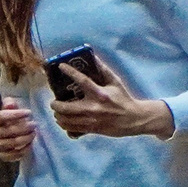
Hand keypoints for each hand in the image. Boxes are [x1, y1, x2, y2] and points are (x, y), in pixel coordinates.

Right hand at [0, 100, 36, 164]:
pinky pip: (10, 156)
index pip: (0, 116)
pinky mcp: (2, 155)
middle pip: (6, 131)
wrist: (18, 133)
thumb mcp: (14, 108)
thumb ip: (11, 104)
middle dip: (23, 128)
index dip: (15, 114)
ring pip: (9, 143)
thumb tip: (10, 104)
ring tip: (33, 134)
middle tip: (34, 125)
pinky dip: (22, 151)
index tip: (29, 112)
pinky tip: (30, 145)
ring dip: (24, 139)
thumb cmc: (16, 119)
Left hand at [49, 64, 173, 140]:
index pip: (82, 80)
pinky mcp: (92, 129)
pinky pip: (72, 129)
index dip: (70, 72)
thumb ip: (103, 70)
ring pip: (66, 120)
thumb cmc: (123, 99)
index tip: (60, 67)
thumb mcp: (115, 82)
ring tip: (57, 111)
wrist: (133, 119)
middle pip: (66, 107)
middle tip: (54, 101)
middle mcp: (93, 108)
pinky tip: (64, 120)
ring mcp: (91, 120)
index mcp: (100, 94)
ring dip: (58, 115)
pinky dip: (64, 124)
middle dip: (55, 104)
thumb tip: (92, 57)